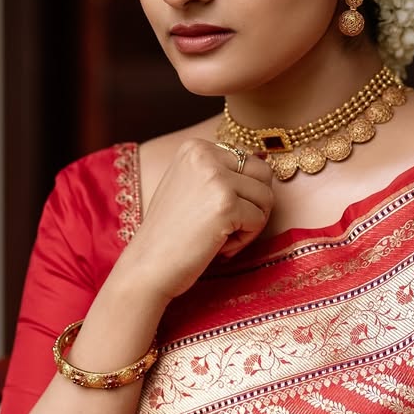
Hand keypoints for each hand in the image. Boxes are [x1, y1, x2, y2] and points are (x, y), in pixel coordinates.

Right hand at [122, 138, 273, 302]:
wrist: (147, 266)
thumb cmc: (170, 233)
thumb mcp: (190, 187)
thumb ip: (220, 172)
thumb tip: (265, 162)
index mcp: (196, 147)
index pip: (249, 160)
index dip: (242, 194)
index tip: (215, 214)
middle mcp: (205, 155)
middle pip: (263, 174)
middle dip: (254, 205)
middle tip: (227, 228)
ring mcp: (216, 178)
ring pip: (266, 198)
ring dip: (250, 224)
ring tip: (220, 237)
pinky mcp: (226, 205)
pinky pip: (259, 220)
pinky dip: (245, 240)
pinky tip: (218, 247)